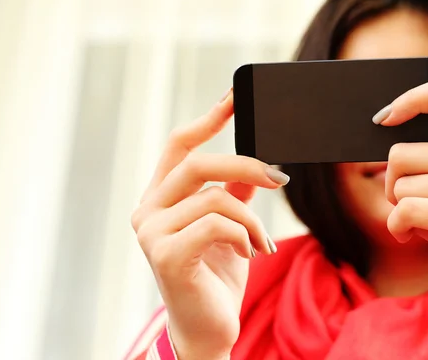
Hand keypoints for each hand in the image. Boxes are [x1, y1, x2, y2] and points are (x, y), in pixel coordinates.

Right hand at [131, 89, 287, 359]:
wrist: (208, 330)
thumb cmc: (215, 277)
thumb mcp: (229, 227)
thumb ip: (234, 193)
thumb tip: (256, 165)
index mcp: (160, 198)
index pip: (179, 146)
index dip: (208, 119)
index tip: (234, 96)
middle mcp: (147, 211)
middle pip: (197, 163)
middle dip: (245, 165)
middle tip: (280, 178)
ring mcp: (151, 233)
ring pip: (215, 197)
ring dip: (251, 219)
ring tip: (261, 242)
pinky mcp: (165, 254)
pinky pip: (217, 223)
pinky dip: (243, 235)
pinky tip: (249, 253)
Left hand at [376, 75, 427, 337]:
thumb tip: (386, 130)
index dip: (410, 97)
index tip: (385, 118)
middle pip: (399, 154)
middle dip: (392, 186)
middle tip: (417, 207)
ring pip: (398, 187)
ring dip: (401, 213)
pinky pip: (402, 212)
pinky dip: (399, 229)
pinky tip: (422, 238)